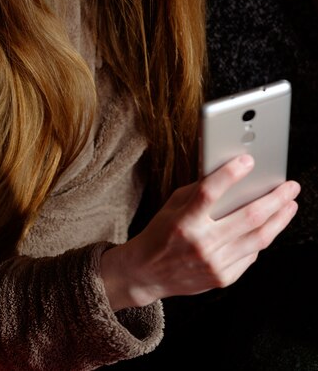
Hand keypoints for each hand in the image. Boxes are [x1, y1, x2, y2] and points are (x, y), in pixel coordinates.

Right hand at [101, 155, 299, 310]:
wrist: (148, 273)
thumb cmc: (161, 233)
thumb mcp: (173, 206)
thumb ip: (199, 191)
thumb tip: (230, 175)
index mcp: (184, 221)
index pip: (210, 192)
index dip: (230, 174)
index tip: (248, 160)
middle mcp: (201, 243)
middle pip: (248, 216)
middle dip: (275, 199)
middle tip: (290, 187)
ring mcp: (215, 263)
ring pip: (258, 238)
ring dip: (280, 219)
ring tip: (290, 205)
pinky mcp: (223, 278)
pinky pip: (251, 255)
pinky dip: (262, 238)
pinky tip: (270, 227)